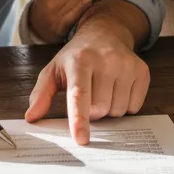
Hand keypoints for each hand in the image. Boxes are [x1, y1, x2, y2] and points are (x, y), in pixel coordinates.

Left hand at [24, 19, 149, 144]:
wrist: (105, 34)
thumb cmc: (76, 57)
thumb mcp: (53, 70)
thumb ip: (41, 95)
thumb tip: (31, 117)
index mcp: (79, 60)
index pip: (79, 95)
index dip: (79, 119)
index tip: (81, 139)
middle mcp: (105, 60)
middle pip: (100, 109)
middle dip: (92, 111)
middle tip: (88, 94)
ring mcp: (126, 64)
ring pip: (117, 111)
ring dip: (108, 109)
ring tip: (102, 89)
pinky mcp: (142, 71)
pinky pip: (134, 107)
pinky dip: (124, 105)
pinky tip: (117, 88)